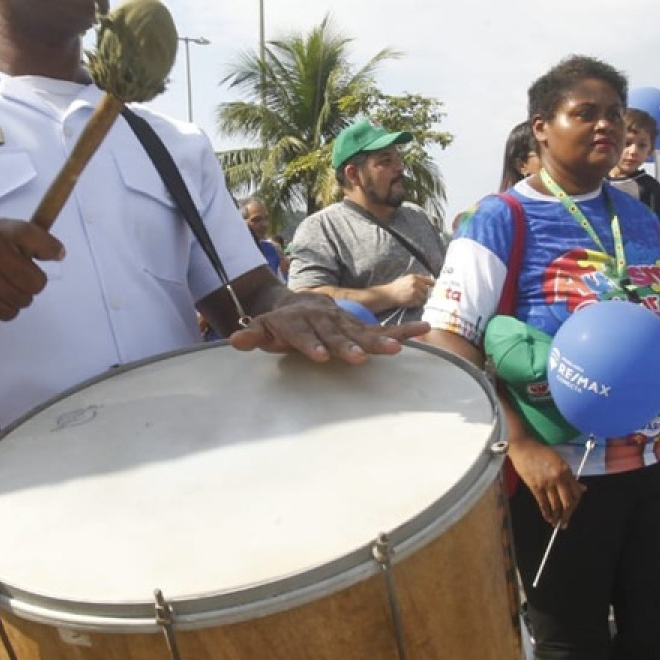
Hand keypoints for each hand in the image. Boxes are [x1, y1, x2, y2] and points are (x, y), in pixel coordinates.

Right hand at [0, 221, 67, 319]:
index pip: (37, 238)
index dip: (51, 249)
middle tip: (19, 278)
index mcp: (0, 232)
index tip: (56, 255)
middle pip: (37, 281)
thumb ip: (26, 237)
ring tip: (2, 286)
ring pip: (24, 299)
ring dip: (18, 297)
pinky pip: (9, 312)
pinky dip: (6, 308)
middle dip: (32, 283)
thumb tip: (59, 253)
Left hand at [226, 292, 422, 362]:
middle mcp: (324, 320)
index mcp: (298, 321)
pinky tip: (424, 331)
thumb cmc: (278, 324)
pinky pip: (382, 329)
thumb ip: (251, 335)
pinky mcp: (358, 328)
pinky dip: (403, 331)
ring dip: (378, 341)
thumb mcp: (261, 329)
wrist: (297, 304)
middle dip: (348, 345)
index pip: (303, 334)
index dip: (311, 344)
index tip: (321, 356)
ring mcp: (343, 323)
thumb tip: (235, 340)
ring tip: (395, 349)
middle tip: (359, 356)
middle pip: (335, 334)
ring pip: (361, 333)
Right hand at [384, 272, 434, 309]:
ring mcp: (414, 292)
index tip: (433, 287)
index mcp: (414, 277)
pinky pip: (419, 303)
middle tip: (418, 295)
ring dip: (420, 299)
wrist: (389, 294)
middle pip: (427, 290)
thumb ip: (417, 280)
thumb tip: (428, 282)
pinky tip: (411, 302)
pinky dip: (416, 303)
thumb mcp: (406, 279)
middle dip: (424, 293)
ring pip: (424, 297)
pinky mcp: (413, 299)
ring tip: (413, 299)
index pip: (429, 281)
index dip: (432, 285)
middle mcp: (415, 283)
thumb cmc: (397, 286)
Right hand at [507, 438, 584, 528]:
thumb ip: (571, 477)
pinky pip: (543, 504)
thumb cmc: (542, 453)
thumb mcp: (560, 462)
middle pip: (567, 502)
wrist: (524, 448)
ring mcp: (546, 483)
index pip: (576, 493)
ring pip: (555, 505)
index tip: (572, 510)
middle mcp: (558, 478)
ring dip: (557, 517)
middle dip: (567, 515)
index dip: (576, 504)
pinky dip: (546, 513)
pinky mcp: (535, 486)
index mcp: (566, 471)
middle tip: (565, 522)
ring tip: (557, 524)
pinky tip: (548, 518)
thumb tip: (582, 489)